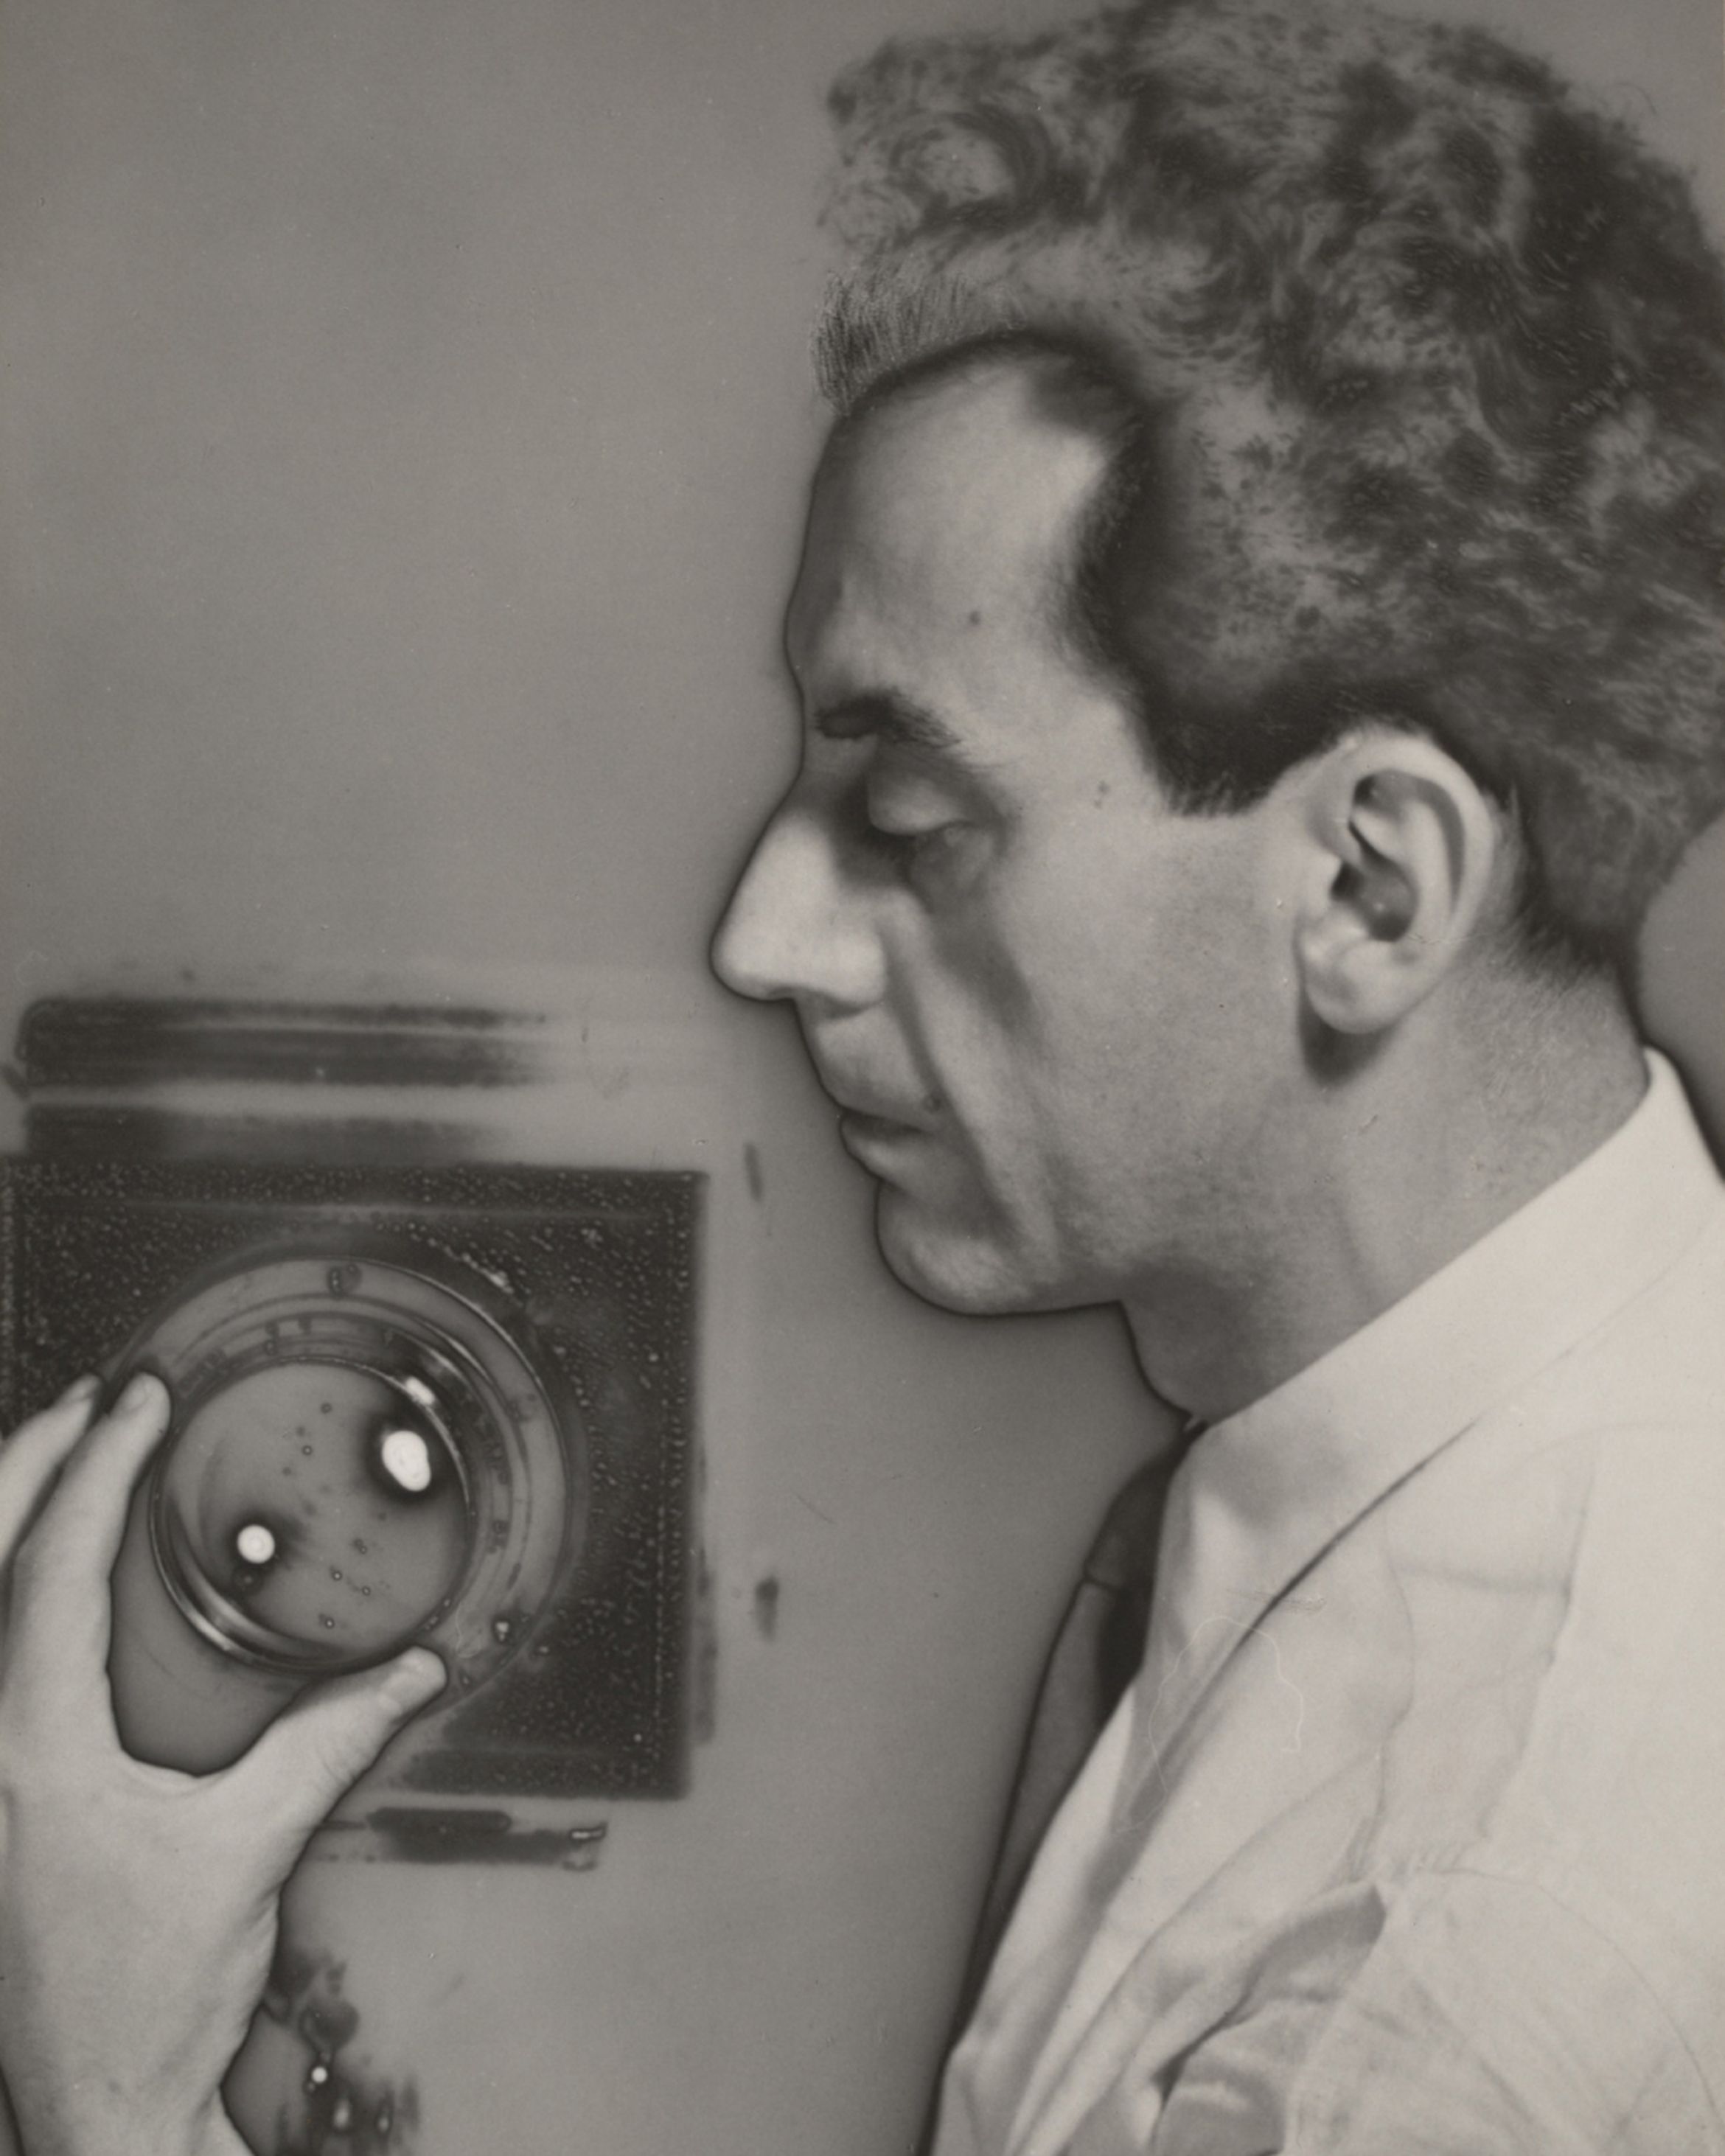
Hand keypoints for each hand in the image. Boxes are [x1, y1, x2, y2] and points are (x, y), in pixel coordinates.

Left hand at [0, 1373, 445, 2155]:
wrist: (88, 2101)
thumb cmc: (142, 1997)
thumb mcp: (246, 1855)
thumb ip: (328, 1748)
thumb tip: (406, 1675)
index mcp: (30, 1749)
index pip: (48, 1570)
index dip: (95, 1469)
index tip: (138, 1401)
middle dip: (31, 1460)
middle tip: (94, 1399)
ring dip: (16, 1514)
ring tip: (72, 1455)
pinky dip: (19, 1582)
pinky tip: (63, 1573)